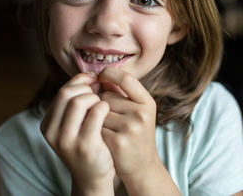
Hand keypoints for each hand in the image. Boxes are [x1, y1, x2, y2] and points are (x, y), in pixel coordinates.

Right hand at [40, 72, 114, 193]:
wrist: (94, 177)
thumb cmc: (87, 145)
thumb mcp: (74, 125)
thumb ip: (75, 103)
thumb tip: (89, 75)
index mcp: (47, 125)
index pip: (61, 92)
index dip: (79, 81)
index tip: (93, 80)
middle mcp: (52, 132)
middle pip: (67, 94)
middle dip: (86, 88)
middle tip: (100, 89)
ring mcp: (67, 140)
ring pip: (80, 101)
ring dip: (95, 97)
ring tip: (102, 104)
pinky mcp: (85, 145)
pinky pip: (96, 112)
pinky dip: (104, 106)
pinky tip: (107, 111)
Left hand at [99, 67, 160, 181]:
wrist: (143, 167)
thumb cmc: (136, 133)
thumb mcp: (137, 110)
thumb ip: (122, 92)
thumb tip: (101, 76)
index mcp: (147, 103)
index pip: (125, 78)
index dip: (109, 74)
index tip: (100, 77)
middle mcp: (141, 114)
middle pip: (106, 97)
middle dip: (102, 104)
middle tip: (112, 117)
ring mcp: (130, 129)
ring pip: (98, 112)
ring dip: (97, 118)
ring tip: (109, 129)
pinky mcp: (118, 142)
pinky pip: (96, 126)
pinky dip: (95, 131)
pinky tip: (104, 139)